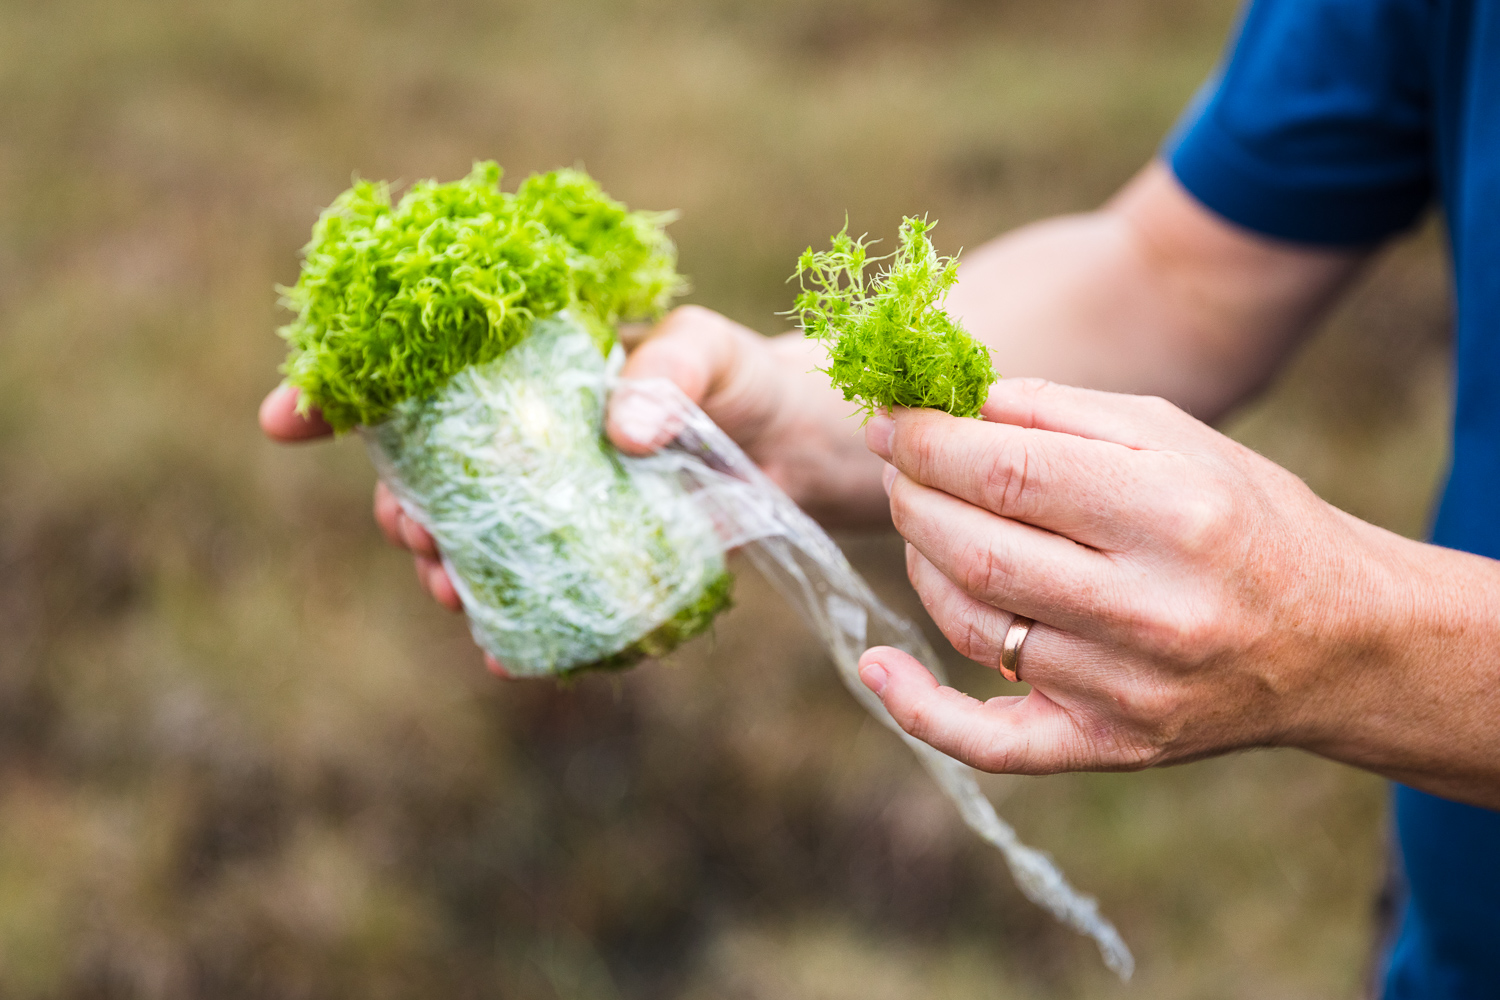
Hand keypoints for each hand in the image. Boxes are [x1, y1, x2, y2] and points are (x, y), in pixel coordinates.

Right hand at [259, 305, 885, 677]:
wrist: (807, 449)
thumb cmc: (747, 379)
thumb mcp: (709, 352)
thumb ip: (667, 374)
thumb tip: (621, 430)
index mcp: (528, 369)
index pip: (417, 374)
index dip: (339, 394)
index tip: (282, 419)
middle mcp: (525, 439)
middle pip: (424, 473)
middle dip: (395, 507)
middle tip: (413, 532)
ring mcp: (555, 505)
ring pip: (467, 540)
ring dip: (440, 569)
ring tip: (447, 591)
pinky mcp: (593, 560)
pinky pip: (534, 596)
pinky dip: (512, 625)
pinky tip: (505, 650)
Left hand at [856, 377, 1413, 774]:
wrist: (1339, 641)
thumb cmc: (1245, 517)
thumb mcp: (1175, 436)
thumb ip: (1059, 412)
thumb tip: (949, 406)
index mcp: (1173, 513)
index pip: (1009, 473)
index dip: (927, 442)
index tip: (888, 418)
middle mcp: (1152, 609)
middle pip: (979, 550)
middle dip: (912, 496)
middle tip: (895, 464)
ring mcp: (1128, 690)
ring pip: (973, 626)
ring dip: (922, 565)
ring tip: (924, 522)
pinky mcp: (1111, 745)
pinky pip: (992, 743)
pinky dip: (919, 708)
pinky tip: (876, 664)